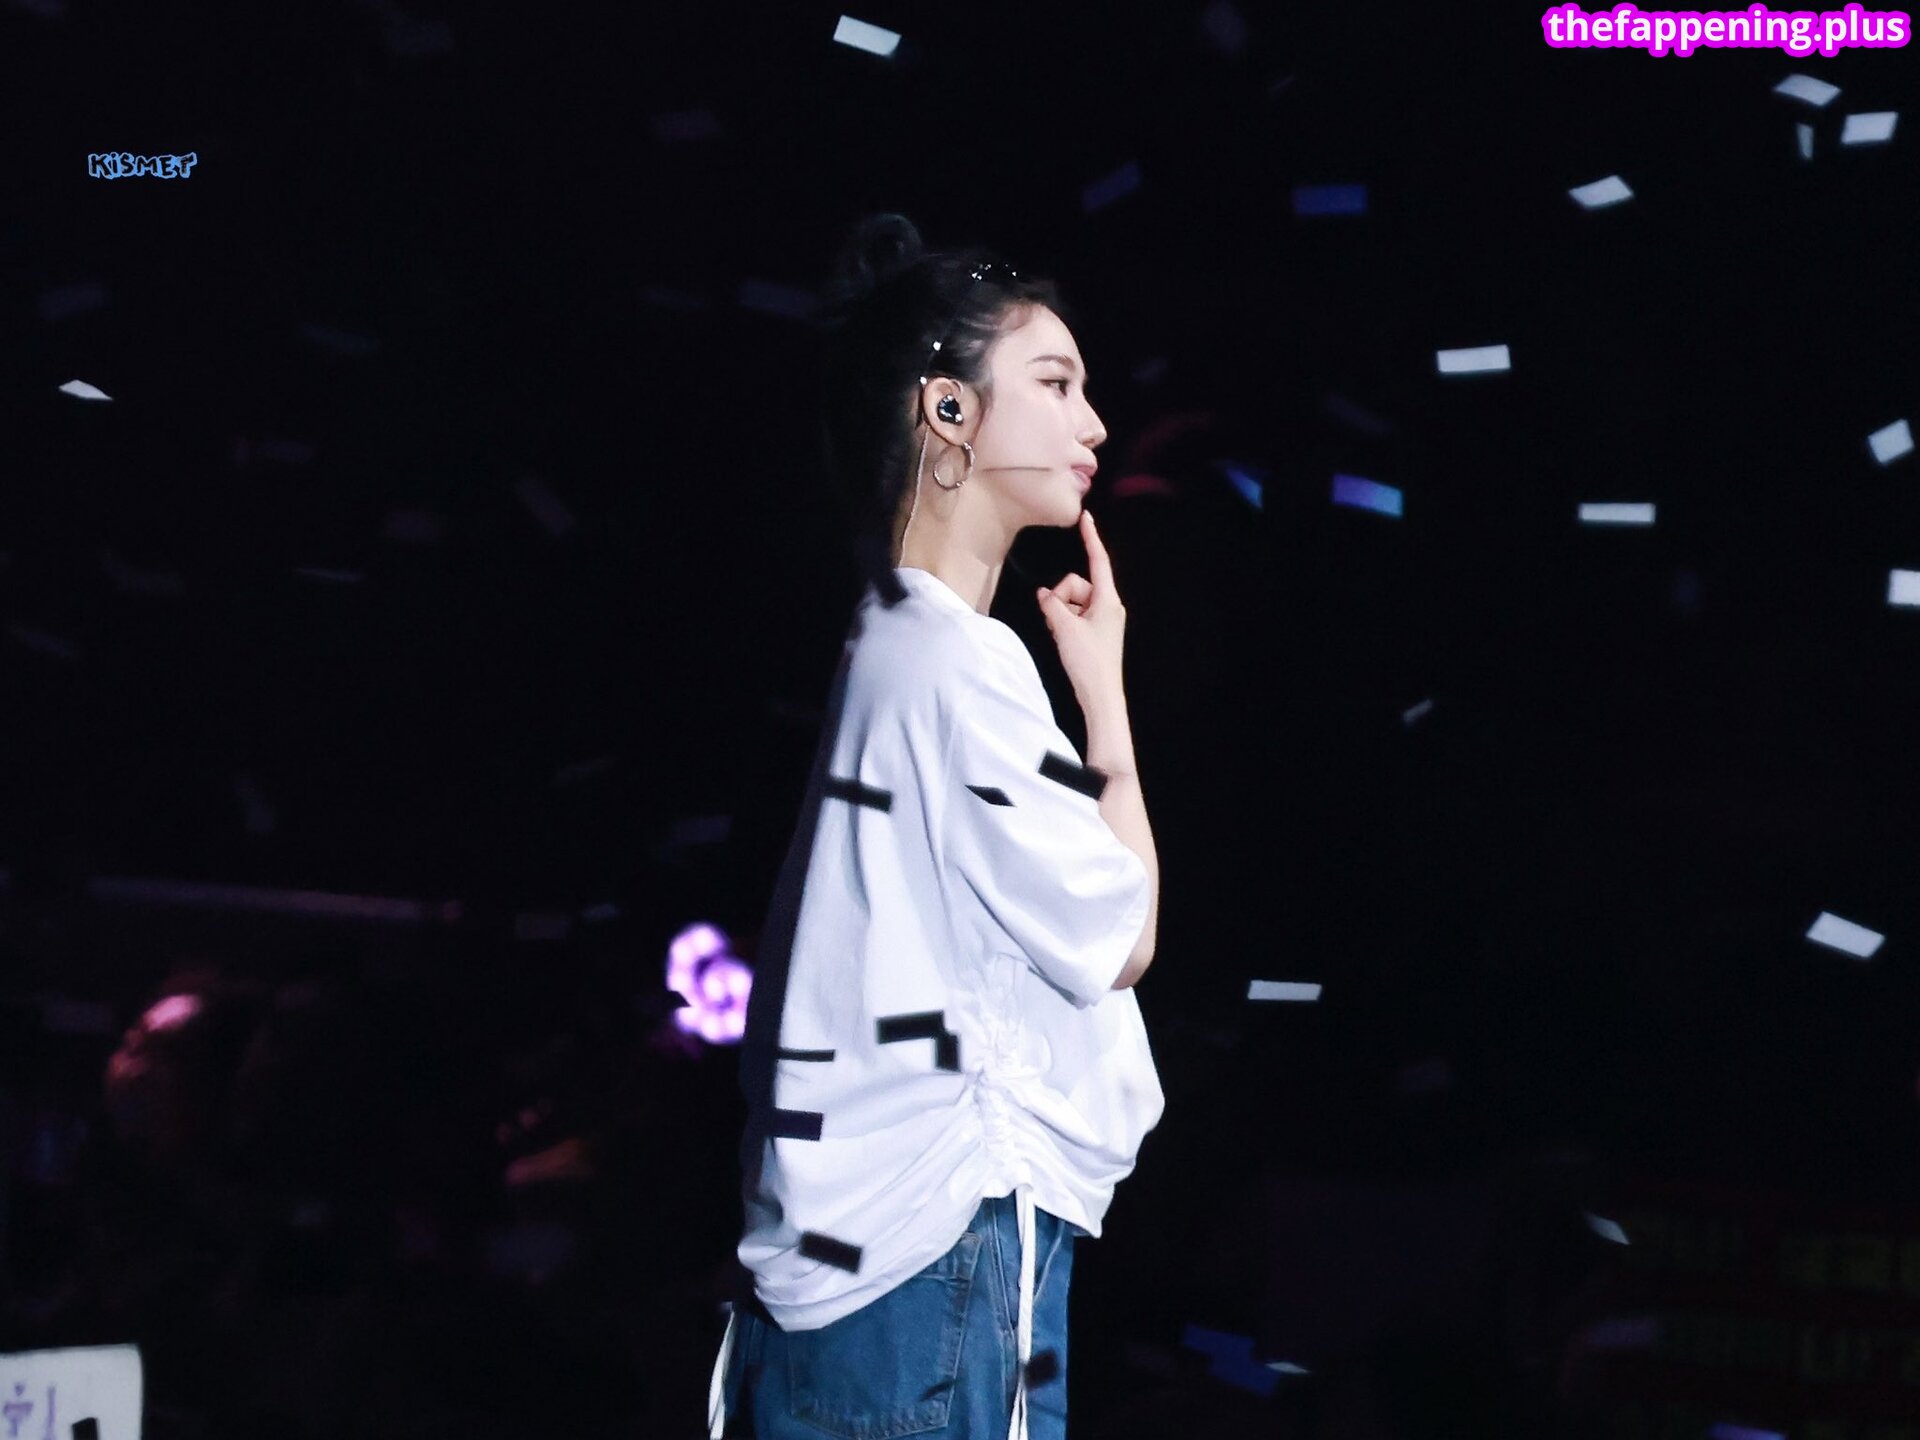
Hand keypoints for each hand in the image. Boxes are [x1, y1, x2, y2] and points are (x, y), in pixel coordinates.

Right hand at [1036, 510, 1126, 709]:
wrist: (1100, 696)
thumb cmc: (1088, 661)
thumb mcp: (1064, 628)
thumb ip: (1052, 605)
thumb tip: (1043, 594)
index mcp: (1108, 600)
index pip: (1098, 560)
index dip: (1091, 538)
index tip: (1086, 517)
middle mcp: (1108, 605)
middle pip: (1076, 584)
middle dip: (1061, 597)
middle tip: (1056, 621)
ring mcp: (1102, 619)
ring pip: (1072, 601)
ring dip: (1060, 613)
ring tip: (1060, 635)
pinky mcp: (1095, 631)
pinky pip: (1074, 615)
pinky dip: (1064, 623)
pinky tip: (1063, 641)